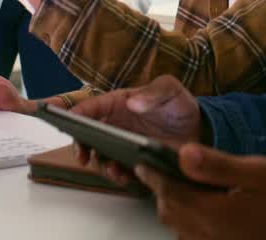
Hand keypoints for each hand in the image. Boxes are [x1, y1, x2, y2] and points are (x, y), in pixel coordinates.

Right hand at [70, 75, 201, 181]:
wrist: (199, 130)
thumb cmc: (179, 105)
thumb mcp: (170, 90)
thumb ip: (154, 92)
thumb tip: (134, 102)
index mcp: (118, 103)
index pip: (91, 107)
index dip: (75, 113)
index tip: (67, 121)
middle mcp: (115, 125)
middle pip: (86, 135)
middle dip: (79, 145)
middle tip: (81, 154)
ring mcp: (121, 145)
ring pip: (99, 156)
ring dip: (100, 164)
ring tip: (111, 168)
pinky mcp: (132, 163)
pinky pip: (117, 171)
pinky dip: (117, 175)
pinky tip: (123, 175)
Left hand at [135, 143, 265, 239]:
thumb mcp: (257, 172)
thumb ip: (216, 165)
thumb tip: (183, 154)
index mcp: (212, 213)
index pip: (169, 193)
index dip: (153, 176)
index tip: (143, 164)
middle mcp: (208, 237)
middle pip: (170, 214)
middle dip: (163, 192)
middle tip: (160, 173)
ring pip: (180, 229)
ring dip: (177, 209)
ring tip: (183, 188)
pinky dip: (192, 224)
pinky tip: (205, 211)